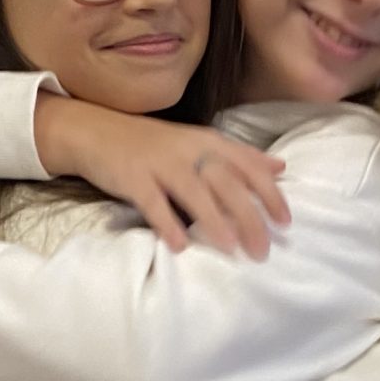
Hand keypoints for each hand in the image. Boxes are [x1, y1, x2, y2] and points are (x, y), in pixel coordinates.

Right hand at [34, 95, 289, 257]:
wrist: (95, 131)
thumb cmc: (153, 144)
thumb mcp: (200, 143)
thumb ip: (239, 157)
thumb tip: (280, 167)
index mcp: (209, 142)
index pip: (248, 167)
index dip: (270, 194)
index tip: (285, 222)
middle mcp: (188, 150)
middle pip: (227, 183)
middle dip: (248, 216)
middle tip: (262, 250)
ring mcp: (159, 162)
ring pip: (194, 191)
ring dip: (214, 221)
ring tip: (230, 249)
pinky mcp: (131, 176)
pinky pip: (152, 201)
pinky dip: (166, 223)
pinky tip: (179, 245)